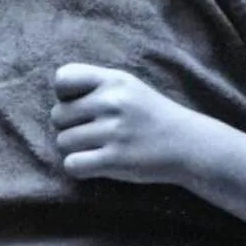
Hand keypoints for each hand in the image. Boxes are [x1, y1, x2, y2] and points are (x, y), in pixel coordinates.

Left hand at [50, 63, 205, 183]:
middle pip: (57, 115)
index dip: (63, 95)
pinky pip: (72, 164)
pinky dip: (78, 167)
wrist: (189, 144)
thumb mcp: (128, 86)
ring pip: (62, 142)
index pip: (63, 78)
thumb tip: (57, 96)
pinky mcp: (116, 160)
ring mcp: (114, 131)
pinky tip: (94, 164)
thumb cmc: (150, 115)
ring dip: (74, 149)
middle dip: (69, 126)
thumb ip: (95, 84)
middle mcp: (112, 102)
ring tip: (96, 148)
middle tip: (91, 132)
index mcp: (113, 80)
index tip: (78, 105)